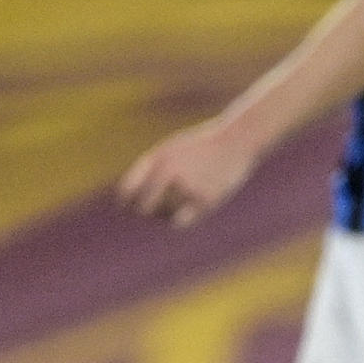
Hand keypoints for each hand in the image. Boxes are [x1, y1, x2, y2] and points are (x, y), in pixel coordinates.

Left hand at [117, 118, 257, 227]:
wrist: (236, 141)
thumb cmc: (200, 146)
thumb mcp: (170, 150)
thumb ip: (149, 168)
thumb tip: (128, 197)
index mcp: (158, 159)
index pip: (128, 190)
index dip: (126, 201)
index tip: (130, 205)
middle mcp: (170, 172)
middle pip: (144, 207)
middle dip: (145, 212)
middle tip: (151, 212)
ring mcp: (188, 187)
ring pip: (163, 216)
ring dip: (164, 216)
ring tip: (175, 204)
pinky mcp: (206, 200)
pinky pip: (181, 221)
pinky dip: (178, 220)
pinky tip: (186, 212)